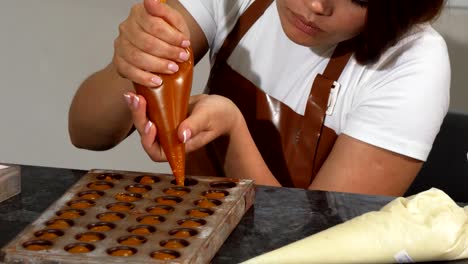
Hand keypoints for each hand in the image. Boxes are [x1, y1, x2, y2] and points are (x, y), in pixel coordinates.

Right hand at [113, 0, 190, 86]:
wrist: (158, 50)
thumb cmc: (167, 35)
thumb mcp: (173, 21)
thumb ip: (165, 12)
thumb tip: (151, 0)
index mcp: (138, 13)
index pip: (154, 24)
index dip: (172, 36)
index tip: (185, 44)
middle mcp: (126, 28)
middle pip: (146, 42)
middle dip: (167, 52)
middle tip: (181, 58)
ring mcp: (120, 45)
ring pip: (137, 57)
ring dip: (158, 65)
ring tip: (172, 69)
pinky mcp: (118, 62)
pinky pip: (128, 71)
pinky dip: (144, 78)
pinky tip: (157, 81)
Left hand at [124, 92, 242, 161]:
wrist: (220, 107)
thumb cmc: (219, 115)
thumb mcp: (208, 118)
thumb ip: (195, 126)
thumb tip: (181, 136)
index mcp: (180, 146)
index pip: (157, 153)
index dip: (150, 142)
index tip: (151, 125)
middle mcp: (169, 139)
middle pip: (146, 136)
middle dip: (139, 119)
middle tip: (136, 101)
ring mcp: (166, 127)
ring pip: (145, 123)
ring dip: (137, 110)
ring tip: (132, 95)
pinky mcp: (164, 115)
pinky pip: (149, 112)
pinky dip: (142, 103)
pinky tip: (136, 91)